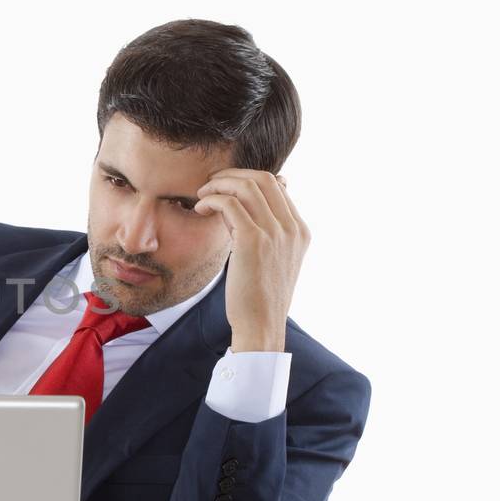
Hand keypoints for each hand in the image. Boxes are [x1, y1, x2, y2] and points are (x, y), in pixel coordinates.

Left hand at [192, 169, 308, 352]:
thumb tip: (247, 208)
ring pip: (246, 186)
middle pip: (264, 178)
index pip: (277, 185)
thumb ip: (266, 232)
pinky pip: (229, 204)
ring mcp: (275, 233)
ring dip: (218, 185)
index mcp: (300, 230)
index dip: (247, 179)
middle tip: (210, 184)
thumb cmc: (259, 296)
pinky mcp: (253, 241)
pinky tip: (200, 209)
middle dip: (232, 175)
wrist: (261, 325)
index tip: (225, 185)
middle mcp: (292, 228)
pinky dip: (211, 200)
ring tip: (201, 196)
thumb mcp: (272, 260)